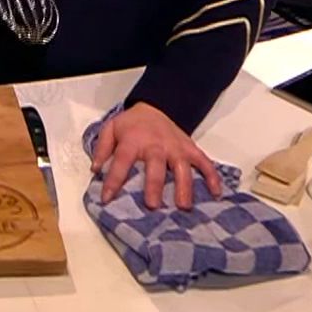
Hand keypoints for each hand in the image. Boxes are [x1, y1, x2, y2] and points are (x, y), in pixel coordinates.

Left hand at [91, 102, 223, 209]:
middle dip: (154, 185)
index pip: (121, 161)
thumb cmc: (132, 124)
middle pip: (156, 166)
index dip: (113, 179)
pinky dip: (212, 177)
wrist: (156, 106)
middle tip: (152, 205)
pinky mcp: (190, 149)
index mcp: (134, 140)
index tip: (107, 198)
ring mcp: (176, 147)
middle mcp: (157, 145)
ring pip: (182, 167)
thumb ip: (103, 149)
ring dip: (184, 187)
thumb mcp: (111, 129)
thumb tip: (95, 170)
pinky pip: (204, 163)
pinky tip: (216, 193)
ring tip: (183, 206)